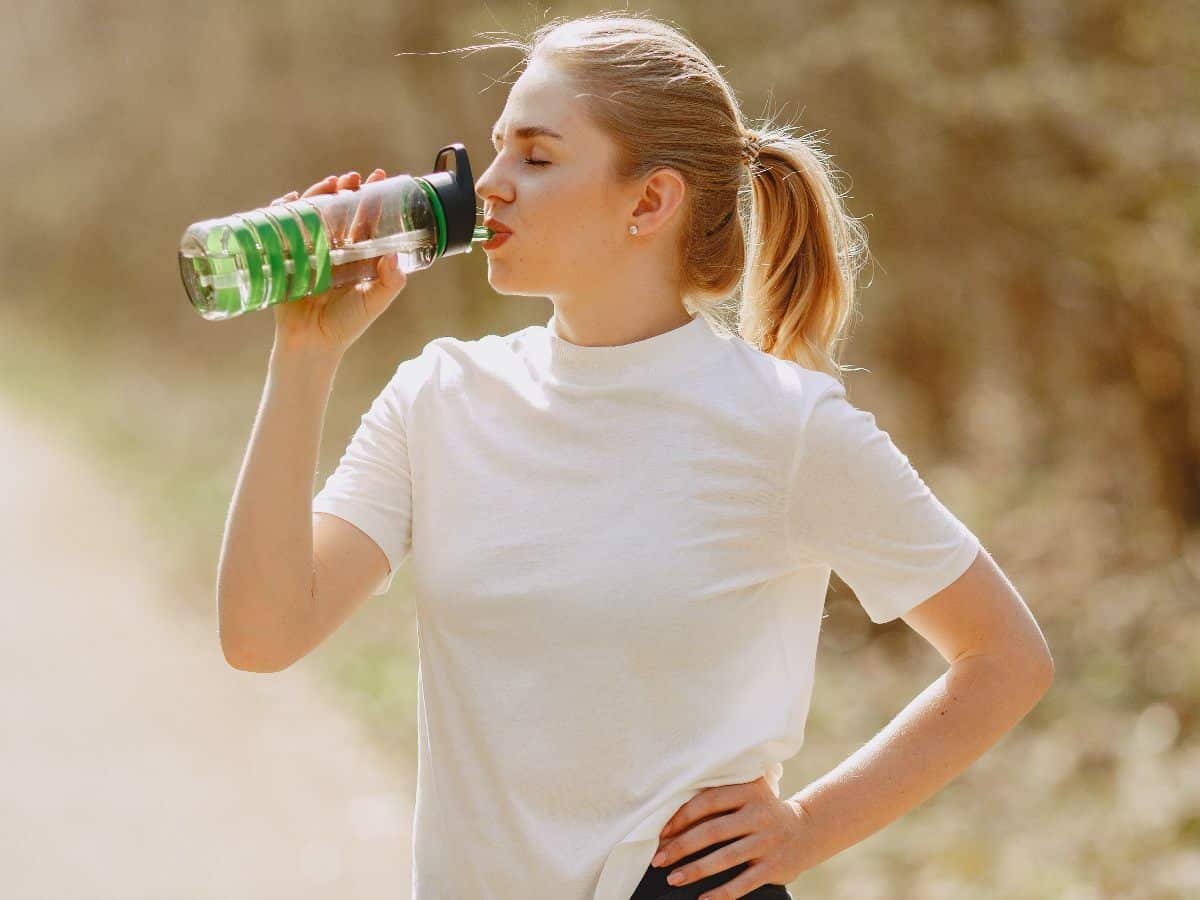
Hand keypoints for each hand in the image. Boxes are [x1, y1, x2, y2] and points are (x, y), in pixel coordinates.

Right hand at [268, 169, 406, 353]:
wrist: (311, 343)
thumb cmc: (345, 324)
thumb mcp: (374, 302)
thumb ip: (390, 282)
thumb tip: (395, 256)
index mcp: (356, 256)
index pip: (366, 220)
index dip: (373, 198)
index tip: (381, 178)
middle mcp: (334, 249)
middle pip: (339, 210)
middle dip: (345, 190)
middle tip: (352, 178)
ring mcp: (309, 250)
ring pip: (313, 213)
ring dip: (319, 194)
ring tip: (330, 183)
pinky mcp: (286, 256)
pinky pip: (283, 227)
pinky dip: (284, 210)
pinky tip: (292, 200)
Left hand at [651, 776, 812, 899]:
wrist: (806, 830)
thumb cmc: (761, 810)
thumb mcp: (747, 793)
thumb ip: (719, 795)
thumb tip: (673, 817)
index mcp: (748, 791)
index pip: (708, 801)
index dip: (682, 817)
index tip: (662, 833)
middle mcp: (759, 815)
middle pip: (713, 831)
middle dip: (681, 847)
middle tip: (658, 859)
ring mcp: (767, 841)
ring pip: (726, 858)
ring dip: (696, 870)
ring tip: (673, 878)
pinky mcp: (774, 867)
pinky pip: (744, 882)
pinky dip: (722, 892)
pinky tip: (703, 899)